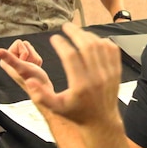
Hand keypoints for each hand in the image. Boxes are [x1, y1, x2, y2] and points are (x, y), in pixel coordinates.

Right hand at [0, 24, 121, 125]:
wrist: (101, 121)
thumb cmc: (77, 113)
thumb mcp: (56, 107)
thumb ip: (41, 95)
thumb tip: (30, 80)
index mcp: (80, 85)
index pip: (70, 56)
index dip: (61, 44)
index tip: (54, 38)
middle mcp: (97, 77)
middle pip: (87, 46)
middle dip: (75, 32)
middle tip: (66, 26)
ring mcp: (109, 73)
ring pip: (100, 45)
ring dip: (87, 35)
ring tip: (77, 32)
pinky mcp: (116, 72)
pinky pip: (112, 50)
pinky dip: (103, 41)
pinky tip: (93, 40)